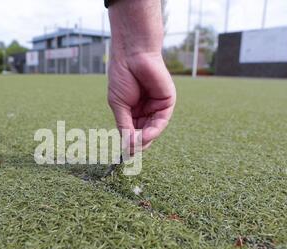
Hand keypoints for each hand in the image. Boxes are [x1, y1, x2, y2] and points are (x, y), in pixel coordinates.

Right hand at [107, 0, 175, 152]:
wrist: (132, 55)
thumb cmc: (122, 76)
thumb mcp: (119, 106)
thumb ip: (124, 126)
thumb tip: (126, 147)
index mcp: (132, 111)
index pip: (132, 133)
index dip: (128, 144)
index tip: (124, 155)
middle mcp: (146, 111)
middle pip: (143, 134)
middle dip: (137, 144)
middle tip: (130, 152)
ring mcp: (157, 107)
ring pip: (152, 130)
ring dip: (144, 140)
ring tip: (135, 144)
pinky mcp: (167, 102)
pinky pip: (161, 121)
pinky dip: (153, 131)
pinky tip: (145, 136)